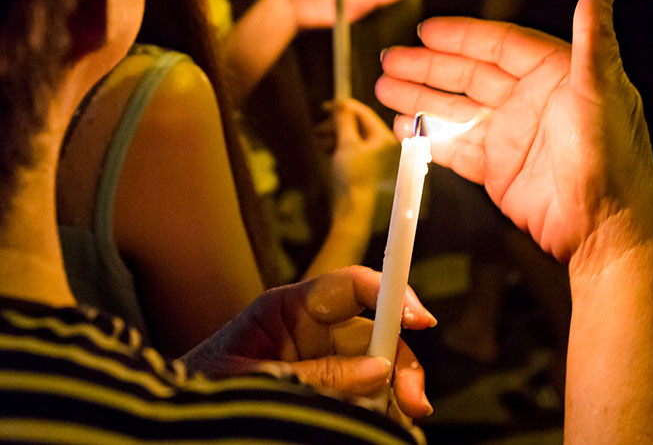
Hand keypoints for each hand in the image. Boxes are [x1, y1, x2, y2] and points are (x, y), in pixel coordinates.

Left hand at [181, 266, 435, 419]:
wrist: (176, 423)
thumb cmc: (198, 391)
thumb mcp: (253, 380)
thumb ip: (314, 374)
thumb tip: (376, 370)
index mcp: (287, 308)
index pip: (349, 286)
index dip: (389, 293)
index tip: (419, 318)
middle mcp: (311, 329)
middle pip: (374, 330)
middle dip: (398, 359)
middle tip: (414, 399)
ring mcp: (320, 360)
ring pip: (376, 364)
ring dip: (395, 388)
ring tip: (402, 417)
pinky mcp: (325, 389)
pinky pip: (363, 392)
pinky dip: (380, 406)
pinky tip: (386, 420)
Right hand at [317, 99, 399, 199]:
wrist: (353, 210)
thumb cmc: (353, 178)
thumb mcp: (346, 144)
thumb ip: (343, 121)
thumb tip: (340, 104)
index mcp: (384, 138)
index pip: (364, 113)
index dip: (344, 107)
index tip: (326, 106)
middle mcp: (384, 146)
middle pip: (358, 125)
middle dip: (337, 124)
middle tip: (319, 127)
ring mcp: (377, 158)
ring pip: (354, 138)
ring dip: (335, 135)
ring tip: (319, 139)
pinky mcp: (368, 168)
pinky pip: (353, 150)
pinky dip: (340, 146)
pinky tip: (326, 148)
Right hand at [376, 0, 652, 264]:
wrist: (605, 229)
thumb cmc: (614, 161)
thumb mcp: (602, 90)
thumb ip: (593, 34)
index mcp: (556, 75)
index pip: (500, 45)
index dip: (461, 36)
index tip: (427, 30)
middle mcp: (532, 102)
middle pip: (470, 74)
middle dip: (428, 66)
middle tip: (392, 60)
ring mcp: (512, 136)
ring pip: (457, 108)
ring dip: (421, 97)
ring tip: (385, 88)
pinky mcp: (499, 170)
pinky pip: (456, 147)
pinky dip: (429, 137)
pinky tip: (405, 127)